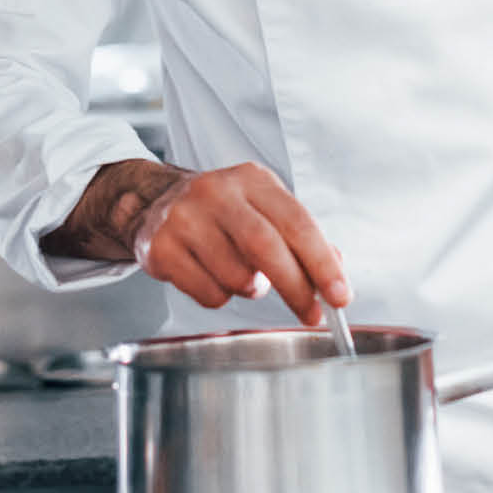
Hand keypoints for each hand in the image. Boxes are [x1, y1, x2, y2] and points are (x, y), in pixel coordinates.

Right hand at [39, 159, 350, 324]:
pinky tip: (212, 275)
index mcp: (251, 180)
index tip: (340, 296)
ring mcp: (184, 218)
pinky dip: (220, 296)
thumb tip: (336, 267)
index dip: (322, 263)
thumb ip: (300, 236)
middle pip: (266, 247)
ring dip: (250, 288)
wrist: (153, 202)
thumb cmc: (220, 211)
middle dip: (296, 287)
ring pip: (236, 276)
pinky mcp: (161, 247)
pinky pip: (208, 292)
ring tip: (242, 275)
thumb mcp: (263, 208)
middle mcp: (216, 192)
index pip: (297, 222)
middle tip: (312, 313)